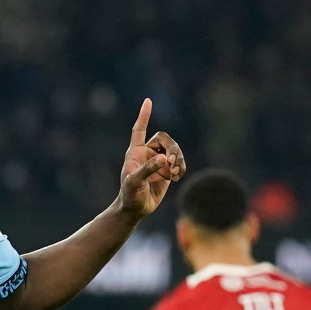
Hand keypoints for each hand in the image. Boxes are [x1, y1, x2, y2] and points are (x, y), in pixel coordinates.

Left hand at [116, 98, 184, 218]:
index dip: (144, 116)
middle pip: (165, 139)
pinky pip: (179, 163)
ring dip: (178, 159)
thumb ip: (147, 169)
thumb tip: (163, 159)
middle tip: (172, 163)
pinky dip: (181, 168)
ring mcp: (158, 162)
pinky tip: (176, 177)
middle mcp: (148, 153)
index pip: (139, 129)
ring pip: (174, 150)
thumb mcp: (134, 182)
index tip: (148, 101)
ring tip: (175, 172)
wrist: (136, 208)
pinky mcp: (167, 171)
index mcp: (135, 151)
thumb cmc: (130, 194)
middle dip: (172, 149)